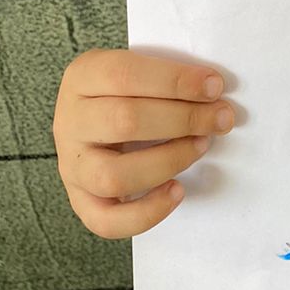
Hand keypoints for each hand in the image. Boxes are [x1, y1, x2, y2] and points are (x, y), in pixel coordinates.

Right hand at [53, 48, 234, 238]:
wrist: (98, 123)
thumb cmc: (132, 93)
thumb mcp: (140, 69)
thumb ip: (168, 77)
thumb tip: (213, 89)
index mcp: (83, 76)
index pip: (125, 75)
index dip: (175, 81)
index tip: (214, 86)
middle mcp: (69, 121)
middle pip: (123, 121)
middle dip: (184, 119)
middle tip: (220, 118)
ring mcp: (72, 165)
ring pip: (113, 175)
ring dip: (168, 161)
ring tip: (201, 146)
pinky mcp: (81, 201)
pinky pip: (106, 220)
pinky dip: (146, 212)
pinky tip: (177, 190)